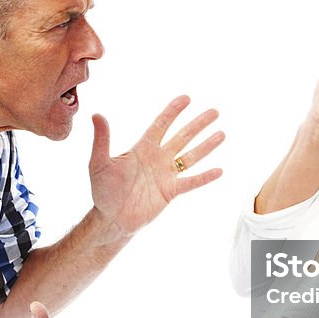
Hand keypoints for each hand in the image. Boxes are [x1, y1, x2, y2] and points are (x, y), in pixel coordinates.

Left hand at [88, 95, 223, 242]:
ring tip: (221, 134)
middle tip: (215, 111)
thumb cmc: (103, 191)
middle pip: (182, 137)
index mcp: (142, 148)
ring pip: (190, 157)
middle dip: (198, 124)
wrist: (112, 219)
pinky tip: (219, 170)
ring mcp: (166, 175)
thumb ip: (101, 140)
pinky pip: (191, 182)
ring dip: (206, 146)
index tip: (186, 98)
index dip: (173, 111)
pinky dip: (204, 177)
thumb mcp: (98, 164)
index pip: (161, 125)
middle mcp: (157, 158)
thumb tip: (97, 115)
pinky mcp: (171, 192)